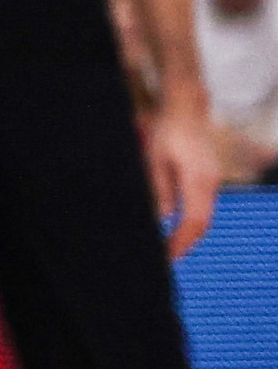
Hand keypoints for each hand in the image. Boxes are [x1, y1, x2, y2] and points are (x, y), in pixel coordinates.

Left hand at [151, 108, 224, 256]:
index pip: (193, 222)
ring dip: (190, 234)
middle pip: (203, 224)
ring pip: (205, 216)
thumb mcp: (155, 160)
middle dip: (186, 244)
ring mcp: (213, 181)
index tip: (167, 256)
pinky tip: (178, 228)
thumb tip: (162, 219)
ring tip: (171, 248)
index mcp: (198, 180)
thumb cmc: (168, 132)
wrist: (187, 109)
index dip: (181, 242)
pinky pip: (204, 206)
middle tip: (168, 259)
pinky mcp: (210, 177)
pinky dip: (192, 220)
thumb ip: (160, 190)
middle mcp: (211, 183)